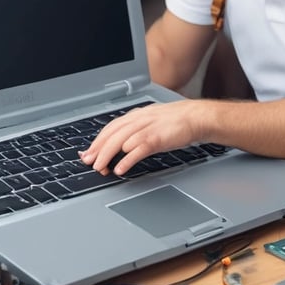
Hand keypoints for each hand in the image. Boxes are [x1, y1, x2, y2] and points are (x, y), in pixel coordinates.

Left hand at [79, 100, 199, 175]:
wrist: (196, 117)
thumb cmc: (176, 121)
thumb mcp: (152, 120)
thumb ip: (136, 129)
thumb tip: (122, 143)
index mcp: (136, 115)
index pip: (111, 127)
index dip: (97, 140)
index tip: (88, 152)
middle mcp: (139, 119)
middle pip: (112, 134)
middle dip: (98, 149)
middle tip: (88, 162)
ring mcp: (148, 128)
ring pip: (121, 141)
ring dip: (107, 155)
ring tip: (99, 168)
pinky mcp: (157, 138)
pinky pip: (138, 149)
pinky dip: (127, 160)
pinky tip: (120, 169)